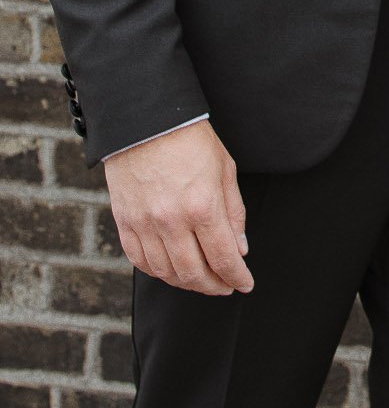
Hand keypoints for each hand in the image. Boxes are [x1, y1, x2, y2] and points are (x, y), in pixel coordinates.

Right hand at [104, 121, 252, 296]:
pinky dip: (158, 272)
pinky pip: (140, 261)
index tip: (245, 283)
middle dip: (215, 286)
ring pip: (167, 273)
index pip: (223, 258)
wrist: (146, 121)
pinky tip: (171, 270)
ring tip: (202, 279)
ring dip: (187, 283)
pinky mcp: (125, 223)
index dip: (237, 277)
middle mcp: (172, 221)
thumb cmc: (190, 140)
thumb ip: (233, 213)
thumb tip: (239, 249)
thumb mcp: (225, 170)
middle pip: (194, 273)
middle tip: (225, 286)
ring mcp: (145, 224)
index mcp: (202, 206)